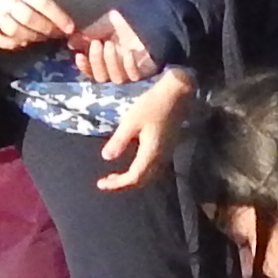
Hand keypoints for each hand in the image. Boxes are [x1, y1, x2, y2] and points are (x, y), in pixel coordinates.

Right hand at [0, 0, 76, 48]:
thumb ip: (39, 0)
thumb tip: (64, 22)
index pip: (42, 2)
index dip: (58, 17)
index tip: (70, 28)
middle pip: (28, 18)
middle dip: (46, 29)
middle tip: (54, 34)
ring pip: (15, 31)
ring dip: (31, 37)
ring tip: (38, 37)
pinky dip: (13, 44)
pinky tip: (21, 41)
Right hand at [68, 16, 159, 87]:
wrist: (150, 18)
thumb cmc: (125, 23)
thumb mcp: (103, 26)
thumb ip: (87, 35)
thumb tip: (70, 43)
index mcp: (105, 62)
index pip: (91, 72)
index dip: (84, 67)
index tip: (78, 55)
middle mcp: (117, 71)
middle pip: (102, 78)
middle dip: (96, 61)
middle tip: (97, 43)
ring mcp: (131, 73)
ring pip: (116, 79)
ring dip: (110, 62)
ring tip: (110, 44)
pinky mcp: (146, 73)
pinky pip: (134, 76)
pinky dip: (128, 65)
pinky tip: (127, 53)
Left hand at [97, 71, 188, 190]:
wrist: (177, 94)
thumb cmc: (152, 105)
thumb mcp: (130, 121)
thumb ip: (119, 141)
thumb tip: (106, 158)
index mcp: (150, 153)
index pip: (133, 177)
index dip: (117, 184)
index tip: (100, 184)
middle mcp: (160, 157)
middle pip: (142, 180)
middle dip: (124, 183)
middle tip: (106, 181)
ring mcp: (166, 153)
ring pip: (149, 175)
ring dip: (133, 178)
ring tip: (116, 176)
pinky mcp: (168, 147)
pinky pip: (153, 167)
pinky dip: (140, 171)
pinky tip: (132, 163)